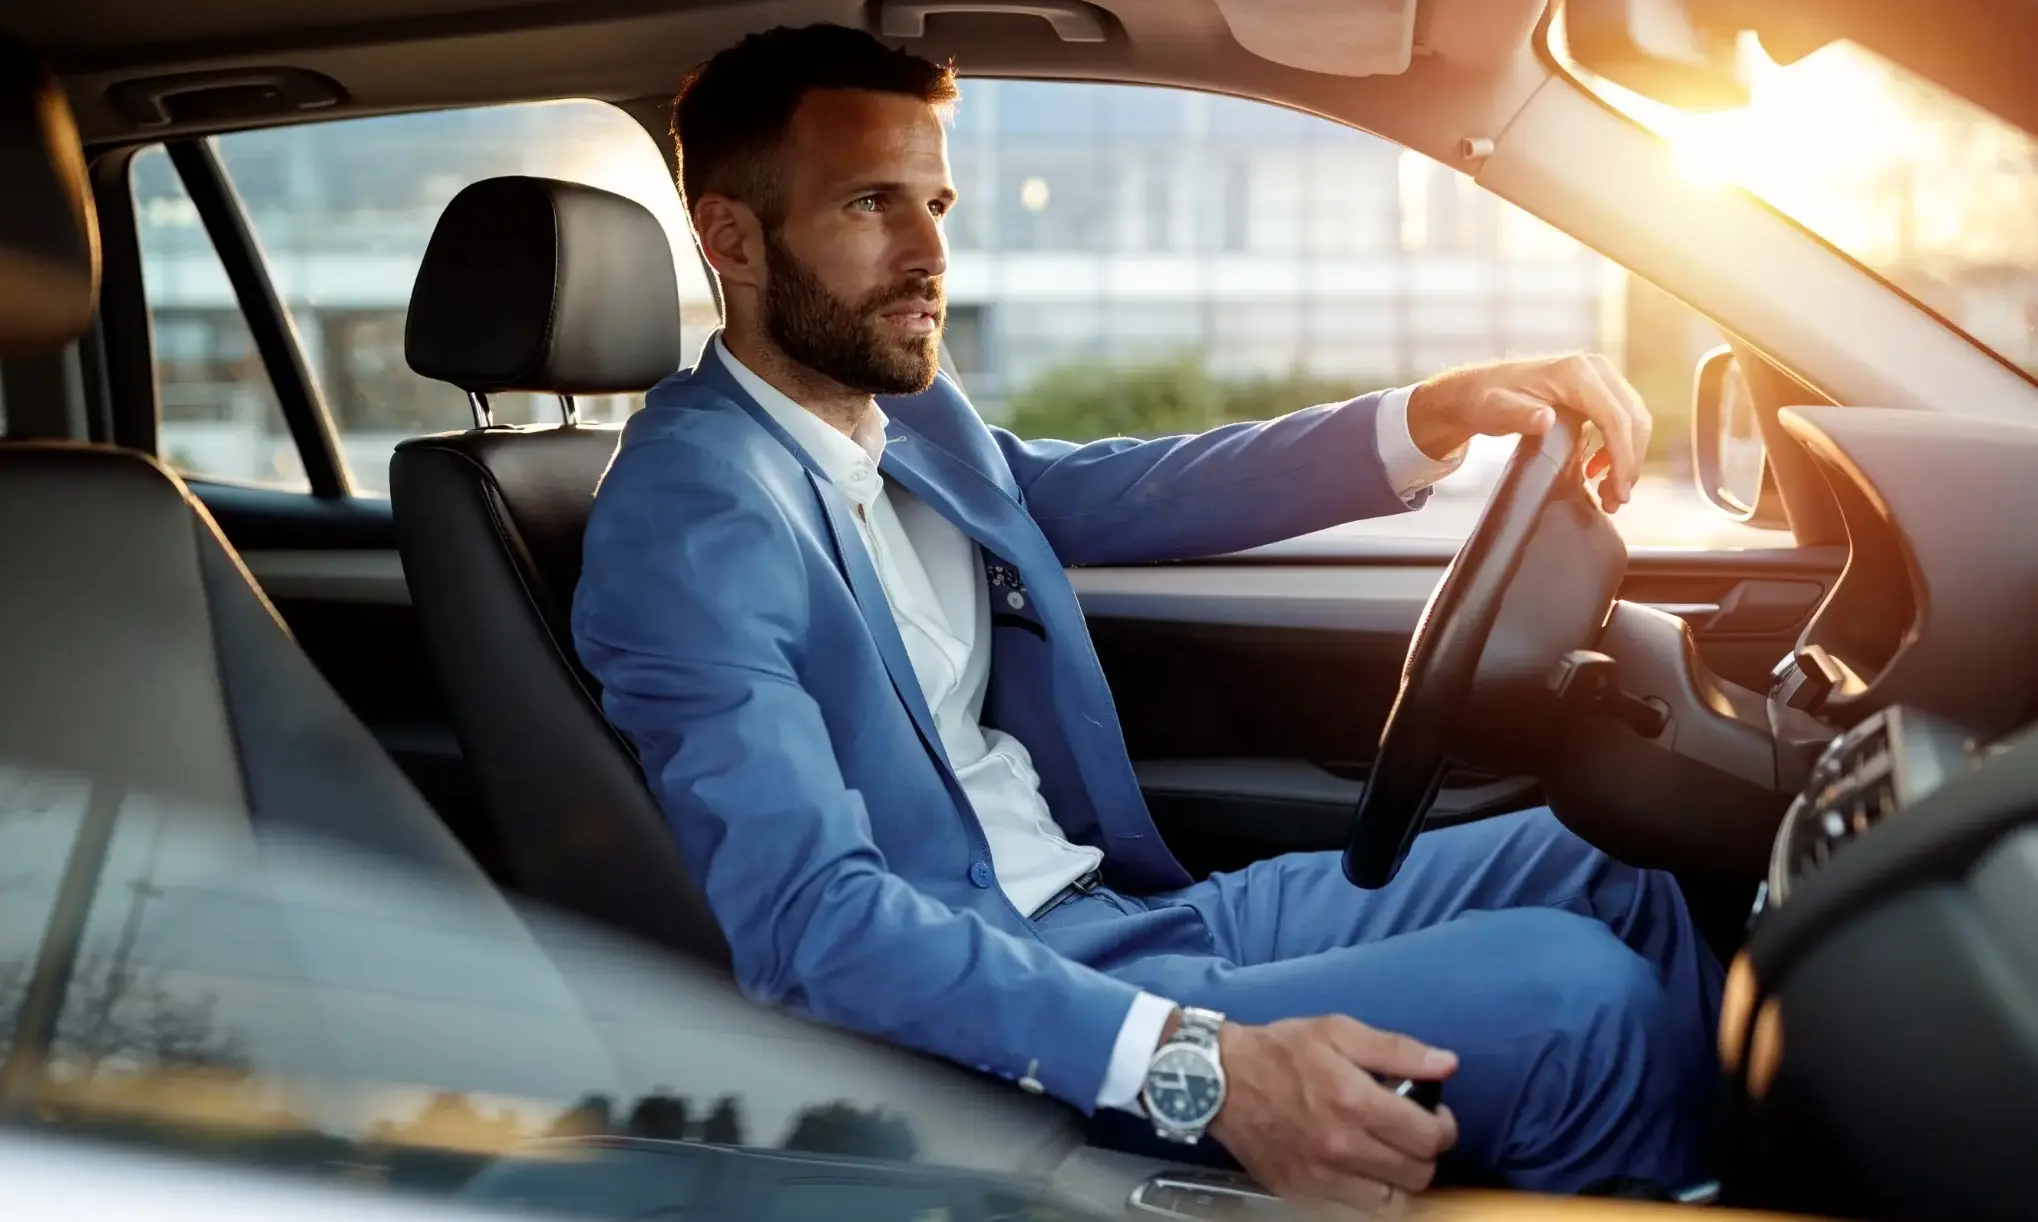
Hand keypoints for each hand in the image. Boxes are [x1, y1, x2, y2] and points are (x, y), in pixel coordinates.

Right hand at [1209, 1016, 1459, 1215]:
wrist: (1217, 1080)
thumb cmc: (1281, 1050)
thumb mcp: (1338, 1031)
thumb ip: (1397, 1050)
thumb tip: (1447, 1065)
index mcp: (1353, 1101)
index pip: (1429, 1136)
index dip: (1443, 1126)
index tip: (1434, 1115)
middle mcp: (1340, 1146)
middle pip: (1417, 1174)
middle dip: (1425, 1153)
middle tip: (1411, 1133)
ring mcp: (1319, 1176)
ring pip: (1391, 1202)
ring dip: (1399, 1179)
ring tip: (1388, 1154)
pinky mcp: (1301, 1192)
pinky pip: (1354, 1208)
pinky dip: (1367, 1193)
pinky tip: (1359, 1166)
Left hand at [1405, 353, 1653, 512]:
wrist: (1478, 391)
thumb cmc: (1486, 400)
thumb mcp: (1496, 410)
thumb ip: (1519, 416)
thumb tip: (1545, 420)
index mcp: (1577, 373)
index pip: (1615, 418)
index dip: (1623, 458)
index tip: (1618, 493)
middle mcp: (1596, 370)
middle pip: (1632, 420)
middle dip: (1629, 464)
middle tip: (1615, 502)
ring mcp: (1599, 379)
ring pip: (1632, 422)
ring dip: (1626, 460)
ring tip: (1608, 495)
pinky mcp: (1597, 392)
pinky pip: (1620, 421)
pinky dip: (1617, 449)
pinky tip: (1597, 471)